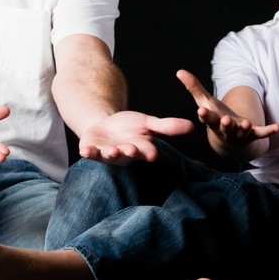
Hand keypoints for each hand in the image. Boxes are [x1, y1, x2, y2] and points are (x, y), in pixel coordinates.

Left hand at [78, 110, 193, 164]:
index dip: (148, 152)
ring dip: (110, 154)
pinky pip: (90, 153)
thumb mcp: (148, 123)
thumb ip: (167, 126)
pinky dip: (88, 153)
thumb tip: (193, 125)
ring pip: (109, 156)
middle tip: (131, 149)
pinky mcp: (92, 150)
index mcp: (140, 148)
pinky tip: (85, 151)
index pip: (146, 151)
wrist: (106, 125)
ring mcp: (107, 153)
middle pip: (127, 155)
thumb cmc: (130, 126)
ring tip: (112, 150)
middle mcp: (124, 154)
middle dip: (129, 152)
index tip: (152, 153)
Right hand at [176, 69, 278, 152]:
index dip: (205, 116)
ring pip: (241, 132)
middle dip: (225, 124)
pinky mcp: (253, 134)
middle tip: (225, 120)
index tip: (201, 111)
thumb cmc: (216, 118)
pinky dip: (269, 131)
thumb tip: (179, 71)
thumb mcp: (205, 103)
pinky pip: (261, 133)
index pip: (207, 119)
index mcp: (213, 121)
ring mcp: (240, 133)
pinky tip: (278, 127)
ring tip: (246, 124)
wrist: (230, 141)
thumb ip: (194, 88)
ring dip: (244, 128)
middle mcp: (226, 130)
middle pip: (224, 127)